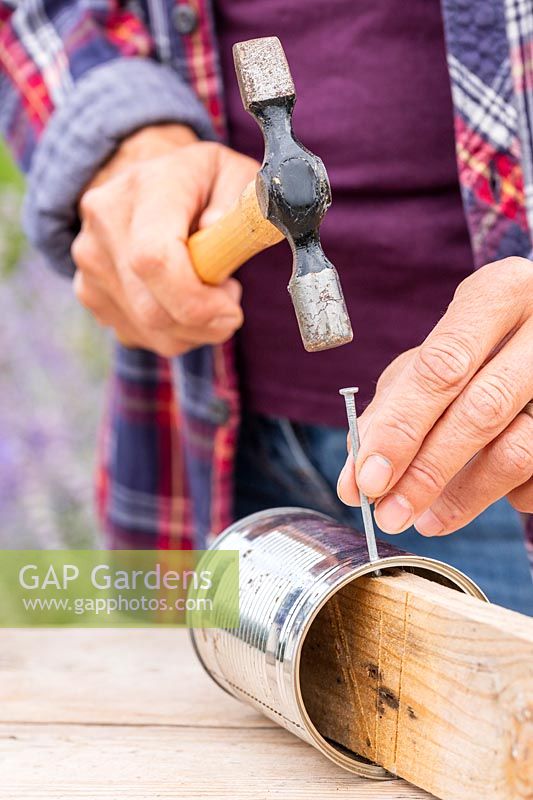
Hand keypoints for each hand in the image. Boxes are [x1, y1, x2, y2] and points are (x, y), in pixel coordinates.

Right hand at [71, 124, 258, 355]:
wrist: (145, 182)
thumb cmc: (202, 183)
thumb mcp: (234, 176)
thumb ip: (238, 201)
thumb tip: (216, 228)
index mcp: (146, 188)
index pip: (155, 261)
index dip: (196, 301)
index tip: (232, 308)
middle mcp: (105, 224)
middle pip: (152, 309)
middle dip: (205, 322)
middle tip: (230, 301)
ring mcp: (91, 263)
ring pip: (149, 330)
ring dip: (193, 330)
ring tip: (208, 294)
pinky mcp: (89, 293)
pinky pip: (138, 335)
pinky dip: (172, 332)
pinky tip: (181, 300)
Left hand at [337, 257, 532, 534]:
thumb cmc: (480, 348)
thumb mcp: (436, 356)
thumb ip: (393, 407)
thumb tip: (355, 477)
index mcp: (499, 294)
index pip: (442, 366)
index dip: (401, 427)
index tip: (366, 479)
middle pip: (481, 410)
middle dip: (426, 471)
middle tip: (388, 513)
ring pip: (517, 451)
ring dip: (463, 497)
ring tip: (426, 519)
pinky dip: (506, 496)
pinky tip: (480, 495)